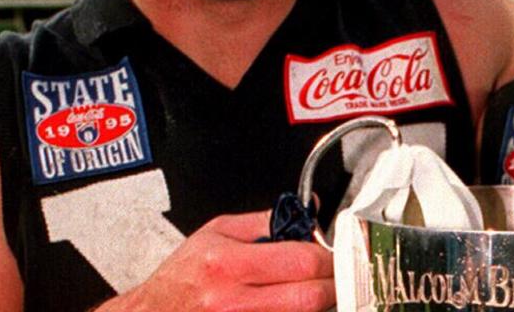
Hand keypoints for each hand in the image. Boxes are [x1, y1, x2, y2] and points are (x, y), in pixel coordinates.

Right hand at [101, 210, 334, 311]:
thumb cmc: (180, 278)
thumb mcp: (216, 233)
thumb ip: (265, 220)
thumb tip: (307, 211)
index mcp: (227, 264)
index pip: (301, 261)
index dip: (328, 258)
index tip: (333, 256)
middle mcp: (232, 302)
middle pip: (310, 298)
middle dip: (332, 285)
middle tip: (333, 277)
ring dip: (317, 306)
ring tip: (309, 291)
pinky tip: (290, 306)